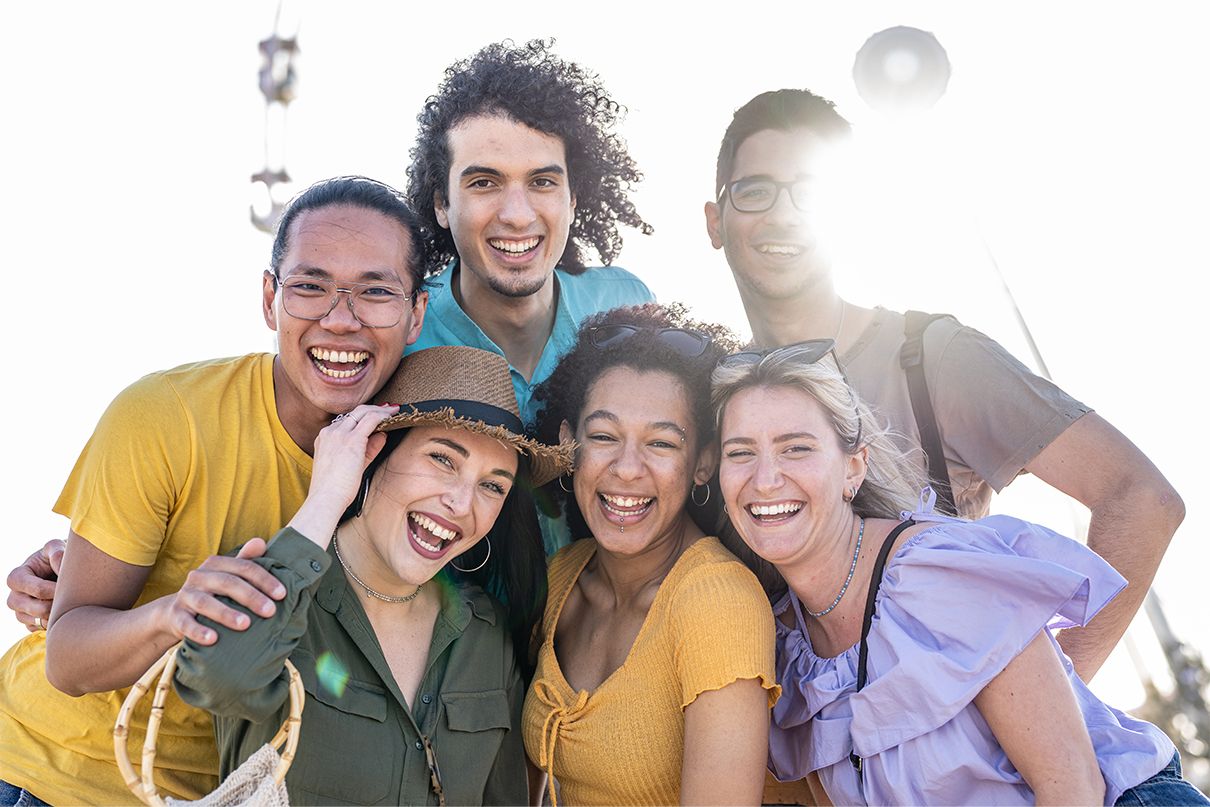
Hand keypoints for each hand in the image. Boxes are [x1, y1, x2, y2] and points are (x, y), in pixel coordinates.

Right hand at [6, 539, 64, 631]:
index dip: (54, 589)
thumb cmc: (58, 554)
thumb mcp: (57, 547)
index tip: (69, 585)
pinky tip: (65, 610)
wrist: (63, 568)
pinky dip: (55, 623)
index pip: (35, 589)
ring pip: (39, 622)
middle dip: (57, 603)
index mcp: (17, 576)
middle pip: (36, 609)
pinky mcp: (29, 623)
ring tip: (71, 602)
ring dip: (57, 614)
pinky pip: (41, 630)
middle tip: (74, 597)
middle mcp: (15, 596)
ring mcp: (21, 612)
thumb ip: (57, 553)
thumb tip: (62, 568)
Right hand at [162, 539, 286, 644]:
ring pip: (205, 603)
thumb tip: (261, 542)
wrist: (175, 613)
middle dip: (251, 596)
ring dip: (226, 613)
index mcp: (215, 564)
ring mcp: (185, 596)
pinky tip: (213, 639)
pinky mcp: (175, 616)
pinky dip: (198, 631)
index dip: (264, 580)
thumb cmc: (213, 593)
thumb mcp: (228, 576)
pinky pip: (186, 623)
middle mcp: (199, 577)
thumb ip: (245, 561)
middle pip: (227, 583)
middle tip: (270, 611)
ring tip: (245, 624)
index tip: (282, 594)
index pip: (244, 567)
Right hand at [310, 404, 399, 510]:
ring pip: (364, 412)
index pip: (347, 420)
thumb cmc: (336, 488)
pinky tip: (393, 416)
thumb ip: (368, 448)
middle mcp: (330, 432)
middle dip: (374, 409)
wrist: (326, 498)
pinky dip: (383, 416)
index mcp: (325, 437)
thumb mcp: (352, 464)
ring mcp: (340, 434)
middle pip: (355, 412)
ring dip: (381, 410)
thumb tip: (382, 434)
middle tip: (390, 408)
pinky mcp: (352, 440)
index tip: (377, 415)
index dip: (364, 416)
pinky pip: (371, 419)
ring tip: (394, 410)